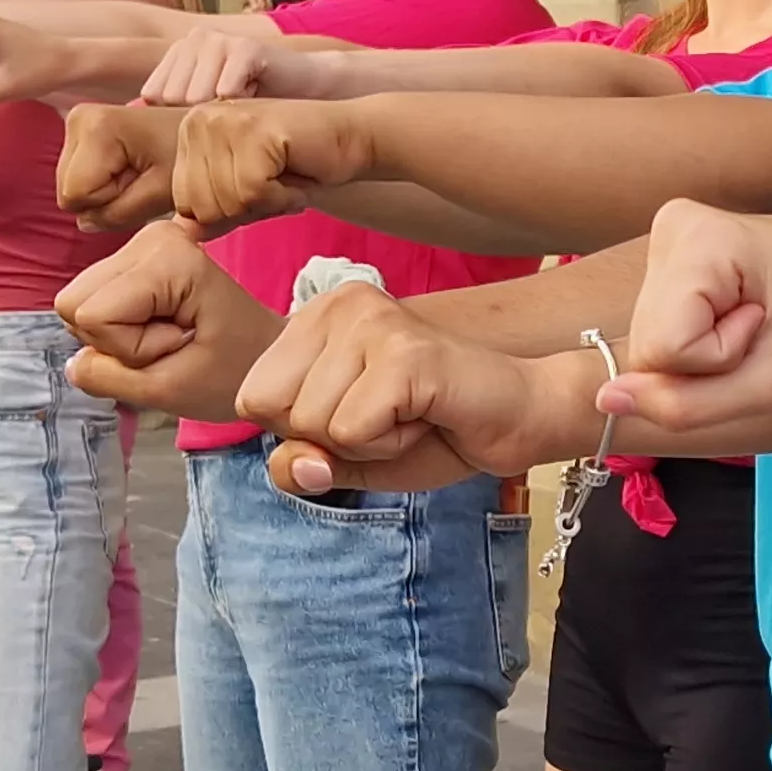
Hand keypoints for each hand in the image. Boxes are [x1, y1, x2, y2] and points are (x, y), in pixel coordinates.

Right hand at [55, 106, 198, 231]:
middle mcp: (79, 118)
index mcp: (96, 127)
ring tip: (139, 172)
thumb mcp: (160, 195)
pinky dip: (103, 181)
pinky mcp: (81, 129)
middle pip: (68, 191)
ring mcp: (77, 121)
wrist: (203, 131)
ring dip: (104, 191)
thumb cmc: (189, 160)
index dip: (107, 204)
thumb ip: (118, 215)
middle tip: (143, 180)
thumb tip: (84, 222)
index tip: (142, 184)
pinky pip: (77, 177)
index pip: (75, 196)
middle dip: (104, 197)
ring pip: (71, 187)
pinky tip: (130, 167)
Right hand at [55, 221, 284, 420]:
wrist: (263, 354)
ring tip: (169, 336)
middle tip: (172, 343)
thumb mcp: (170, 391)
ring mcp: (142, 242)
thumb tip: (72, 364)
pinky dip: (118, 328)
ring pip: (76, 304)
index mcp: (170, 256)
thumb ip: (110, 378)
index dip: (128, 348)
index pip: (93, 316)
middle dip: (116, 340)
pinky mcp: (134, 256)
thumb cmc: (232, 372)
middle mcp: (152, 236)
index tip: (177, 345)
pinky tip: (161, 325)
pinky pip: (88, 303)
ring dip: (117, 335)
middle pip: (75, 304)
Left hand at [138, 26, 302, 107]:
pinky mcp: (246, 48)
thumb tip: (129, 113)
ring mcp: (221, 40)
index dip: (180, 114)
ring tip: (244, 97)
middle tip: (230, 104)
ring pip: (198, 97)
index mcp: (180, 50)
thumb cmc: (255, 97)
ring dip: (224, 110)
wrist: (306, 84)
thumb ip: (171, 104)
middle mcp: (196, 39)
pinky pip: (226, 90)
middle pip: (174, 98)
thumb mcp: (206, 101)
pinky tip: (256, 92)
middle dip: (202, 113)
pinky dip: (241, 103)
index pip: (154, 94)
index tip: (209, 110)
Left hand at [170, 100, 368, 232]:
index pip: (184, 202)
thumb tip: (184, 236)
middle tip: (275, 191)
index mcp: (191, 131)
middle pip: (203, 205)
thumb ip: (214, 213)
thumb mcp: (247, 193)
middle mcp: (199, 119)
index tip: (257, 193)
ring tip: (286, 185)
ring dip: (267, 205)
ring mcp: (224, 121)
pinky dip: (282, 200)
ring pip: (227, 200)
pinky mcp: (254, 131)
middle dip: (245, 212)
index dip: (226, 213)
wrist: (350, 137)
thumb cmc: (299, 166)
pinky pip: (253, 192)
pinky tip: (296, 184)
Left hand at [234, 284, 583, 494]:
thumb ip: (301, 463)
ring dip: (366, 442)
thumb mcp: (348, 456)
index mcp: (316, 316)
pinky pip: (352, 431)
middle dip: (328, 437)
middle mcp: (338, 304)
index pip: (251, 396)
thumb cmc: (435, 430)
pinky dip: (389, 446)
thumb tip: (298, 466)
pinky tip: (425, 418)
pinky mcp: (402, 353)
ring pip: (312, 422)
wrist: (520, 418)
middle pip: (271, 408)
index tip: (361, 414)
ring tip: (410, 415)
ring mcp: (372, 323)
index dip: (300, 430)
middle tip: (388, 417)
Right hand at [595, 201, 771, 431]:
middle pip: (651, 343)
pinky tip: (744, 316)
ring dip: (706, 354)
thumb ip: (684, 404)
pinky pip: (663, 328)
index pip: (663, 347)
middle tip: (766, 333)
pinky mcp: (674, 254)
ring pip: (653, 341)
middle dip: (708, 361)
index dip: (716, 362)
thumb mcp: (771, 387)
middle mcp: (674, 224)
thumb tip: (606, 399)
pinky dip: (703, 342)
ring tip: (760, 324)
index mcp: (701, 237)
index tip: (767, 330)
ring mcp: (671, 235)